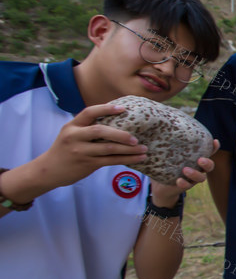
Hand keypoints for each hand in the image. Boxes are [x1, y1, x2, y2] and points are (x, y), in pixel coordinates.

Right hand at [34, 103, 148, 189]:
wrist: (48, 170)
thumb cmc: (66, 149)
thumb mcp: (70, 133)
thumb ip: (87, 127)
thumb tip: (116, 119)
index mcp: (72, 126)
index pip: (89, 112)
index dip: (106, 109)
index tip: (122, 109)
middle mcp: (75, 137)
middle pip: (100, 131)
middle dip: (121, 134)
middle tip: (136, 138)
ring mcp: (81, 151)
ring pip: (109, 148)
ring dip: (129, 149)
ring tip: (144, 148)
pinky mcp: (87, 164)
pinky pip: (111, 161)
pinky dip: (127, 159)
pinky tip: (139, 158)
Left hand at [148, 140, 219, 206]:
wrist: (159, 185)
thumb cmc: (163, 165)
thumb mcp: (164, 154)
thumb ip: (164, 144)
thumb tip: (158, 130)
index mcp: (195, 158)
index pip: (208, 152)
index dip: (214, 147)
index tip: (215, 141)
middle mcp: (197, 168)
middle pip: (210, 166)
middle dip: (207, 163)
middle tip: (200, 160)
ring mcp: (192, 178)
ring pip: (201, 178)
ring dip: (195, 174)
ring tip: (185, 170)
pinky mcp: (185, 186)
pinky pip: (188, 185)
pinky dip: (184, 183)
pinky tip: (178, 180)